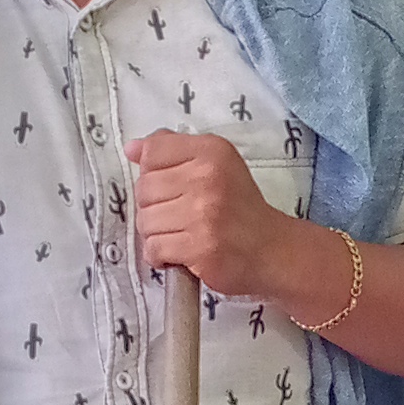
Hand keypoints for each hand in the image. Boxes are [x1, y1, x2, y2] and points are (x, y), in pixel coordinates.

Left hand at [130, 127, 286, 298]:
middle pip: (144, 188)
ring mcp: (202, 213)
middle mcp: (207, 177)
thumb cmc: (240, 208)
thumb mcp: (215, 165)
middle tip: (178, 217)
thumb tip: (132, 148)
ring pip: (145, 221)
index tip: (171, 187)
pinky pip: (154, 248)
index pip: (153, 151)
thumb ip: (173, 150)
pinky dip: (159, 255)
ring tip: (179, 235)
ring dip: (156, 234)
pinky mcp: (198, 246)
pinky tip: (177, 253)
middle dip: (154, 207)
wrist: (271, 250)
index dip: (153, 173)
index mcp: (211, 151)